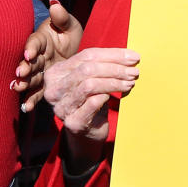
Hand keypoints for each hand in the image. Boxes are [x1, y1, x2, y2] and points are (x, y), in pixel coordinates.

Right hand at [17, 0, 82, 111]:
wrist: (74, 53)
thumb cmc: (68, 35)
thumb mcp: (69, 25)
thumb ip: (62, 17)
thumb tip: (55, 3)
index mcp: (40, 40)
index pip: (34, 43)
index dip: (31, 48)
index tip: (29, 53)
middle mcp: (36, 56)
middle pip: (28, 62)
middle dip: (24, 67)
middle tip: (21, 74)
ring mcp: (38, 71)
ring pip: (29, 77)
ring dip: (23, 83)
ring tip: (19, 88)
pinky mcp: (42, 84)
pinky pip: (35, 92)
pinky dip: (30, 100)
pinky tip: (26, 108)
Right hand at [44, 47, 140, 168]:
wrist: (87, 131)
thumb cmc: (91, 99)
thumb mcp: (92, 78)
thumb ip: (103, 64)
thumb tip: (130, 56)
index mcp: (56, 73)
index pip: (87, 56)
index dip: (112, 55)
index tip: (133, 57)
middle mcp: (54, 89)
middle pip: (87, 69)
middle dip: (115, 69)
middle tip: (133, 72)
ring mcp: (62, 106)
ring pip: (90, 85)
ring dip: (114, 82)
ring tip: (130, 82)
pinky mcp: (73, 122)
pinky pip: (93, 103)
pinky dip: (107, 95)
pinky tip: (117, 95)